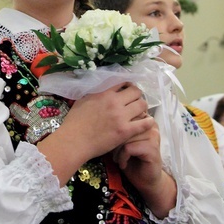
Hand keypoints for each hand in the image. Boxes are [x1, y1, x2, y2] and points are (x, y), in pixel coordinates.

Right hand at [38, 83, 153, 184]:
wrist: (74, 141)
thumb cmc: (74, 122)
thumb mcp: (83, 99)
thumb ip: (95, 92)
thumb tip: (103, 88)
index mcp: (104, 93)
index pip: (123, 83)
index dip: (127, 86)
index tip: (128, 92)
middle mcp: (114, 101)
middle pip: (136, 92)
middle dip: (137, 96)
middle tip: (135, 102)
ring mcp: (121, 116)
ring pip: (142, 105)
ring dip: (142, 107)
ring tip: (140, 112)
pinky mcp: (125, 131)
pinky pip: (145, 123)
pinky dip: (148, 121)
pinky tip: (147, 122)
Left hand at [112, 119, 176, 218]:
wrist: (145, 179)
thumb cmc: (131, 158)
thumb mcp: (121, 139)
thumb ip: (118, 127)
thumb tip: (103, 118)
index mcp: (144, 119)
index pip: (124, 115)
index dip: (115, 128)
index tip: (111, 140)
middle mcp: (150, 125)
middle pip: (125, 125)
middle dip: (115, 139)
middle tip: (112, 151)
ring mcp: (153, 136)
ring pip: (126, 136)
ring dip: (117, 150)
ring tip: (117, 158)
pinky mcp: (152, 148)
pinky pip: (129, 147)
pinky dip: (122, 157)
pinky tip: (123, 163)